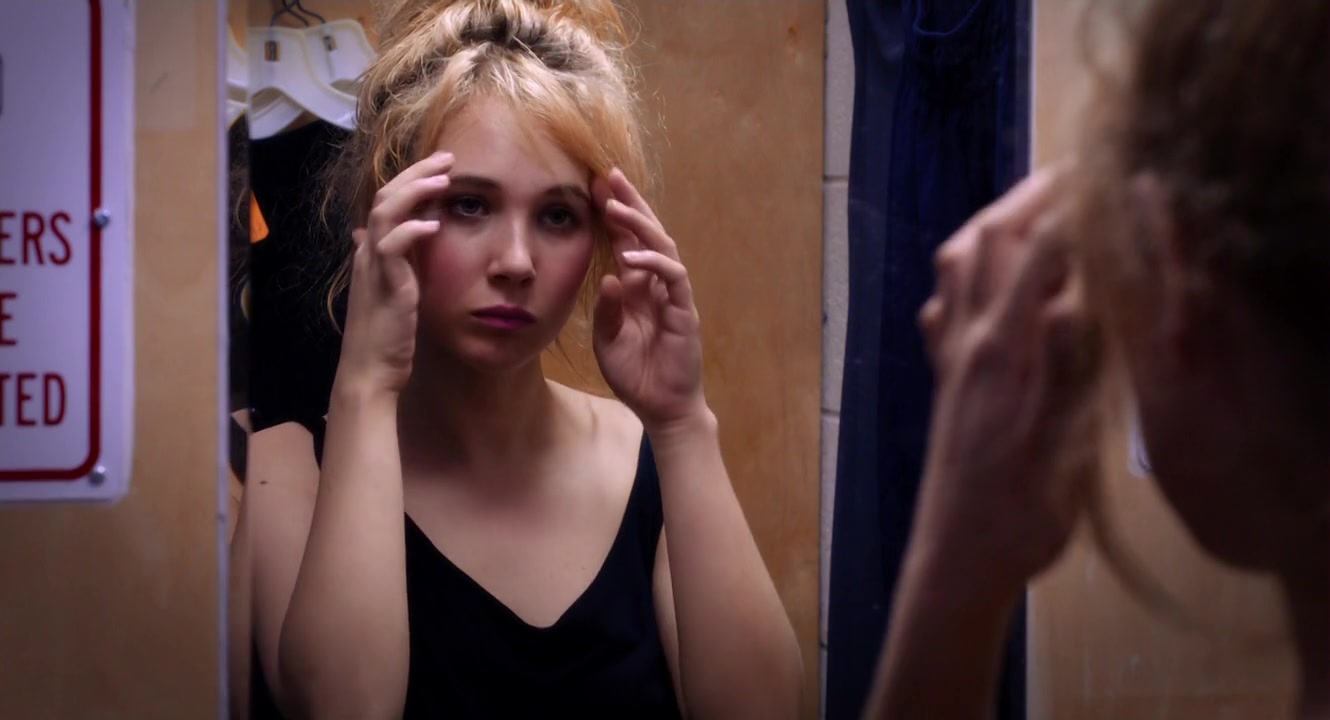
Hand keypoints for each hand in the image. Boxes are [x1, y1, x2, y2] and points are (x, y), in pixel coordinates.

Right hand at [336, 152, 453, 395]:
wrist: (370, 372)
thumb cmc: (386, 337)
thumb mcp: (395, 292)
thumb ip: (398, 263)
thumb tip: (397, 236)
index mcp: (373, 253)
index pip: (388, 202)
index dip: (412, 180)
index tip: (443, 168)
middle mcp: (368, 253)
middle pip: (385, 196)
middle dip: (416, 173)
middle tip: (448, 158)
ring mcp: (373, 268)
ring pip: (385, 213)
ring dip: (414, 192)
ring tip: (444, 179)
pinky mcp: (384, 286)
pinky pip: (391, 248)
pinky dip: (411, 231)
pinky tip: (433, 224)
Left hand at [591, 169, 706, 430]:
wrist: (662, 407)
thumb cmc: (636, 374)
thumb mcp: (608, 340)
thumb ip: (607, 310)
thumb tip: (608, 277)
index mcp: (638, 287)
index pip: (627, 241)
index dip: (614, 214)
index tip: (593, 187)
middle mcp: (657, 285)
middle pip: (648, 233)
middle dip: (630, 203)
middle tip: (608, 175)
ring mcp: (673, 296)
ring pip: (662, 248)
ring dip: (639, 225)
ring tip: (615, 206)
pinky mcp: (684, 311)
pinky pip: (674, 278)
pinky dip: (654, 263)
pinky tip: (633, 255)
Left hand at [912, 166, 1098, 588]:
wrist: (955, 558)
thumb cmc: (1017, 515)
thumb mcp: (1064, 442)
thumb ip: (1073, 366)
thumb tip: (1083, 295)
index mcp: (1001, 353)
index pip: (1033, 253)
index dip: (1067, 205)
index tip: (1100, 173)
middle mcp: (966, 344)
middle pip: (982, 242)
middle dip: (1026, 199)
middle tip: (1071, 177)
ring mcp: (947, 360)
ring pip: (955, 268)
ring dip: (991, 227)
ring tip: (1032, 214)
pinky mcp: (942, 381)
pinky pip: (942, 307)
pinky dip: (966, 277)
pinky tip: (984, 287)